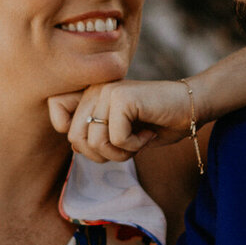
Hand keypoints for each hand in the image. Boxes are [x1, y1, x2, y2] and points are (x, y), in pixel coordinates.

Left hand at [47, 79, 194, 163]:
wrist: (190, 109)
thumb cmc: (156, 124)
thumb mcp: (118, 134)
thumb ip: (94, 136)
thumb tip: (75, 147)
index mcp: (89, 95)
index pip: (55, 114)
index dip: (76, 137)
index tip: (106, 138)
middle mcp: (94, 89)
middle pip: (75, 139)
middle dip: (102, 155)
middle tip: (126, 146)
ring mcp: (107, 91)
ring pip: (95, 142)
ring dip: (120, 153)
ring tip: (138, 140)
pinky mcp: (122, 96)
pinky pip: (116, 138)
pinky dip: (134, 146)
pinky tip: (147, 133)